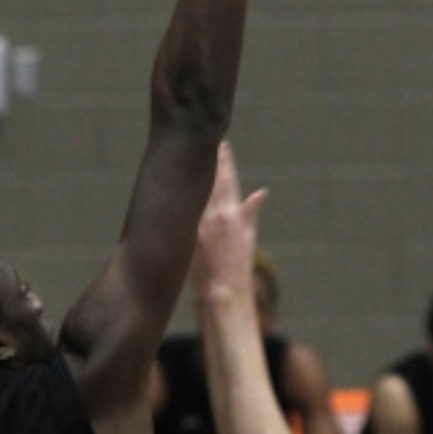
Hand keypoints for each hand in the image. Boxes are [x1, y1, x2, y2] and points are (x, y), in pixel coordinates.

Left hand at [192, 142, 267, 305]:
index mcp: (232, 214)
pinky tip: (171, 184)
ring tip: (183, 156)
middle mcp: (214, 216)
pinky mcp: (185, 235)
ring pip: (192, 193)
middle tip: (200, 140)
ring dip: (189, 175)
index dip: (225, 161)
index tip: (222, 144)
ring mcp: (197, 225)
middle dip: (206, 161)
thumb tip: (261, 192)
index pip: (228, 180)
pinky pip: (181, 211)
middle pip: (208, 181)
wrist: (221, 293)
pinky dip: (178, 197)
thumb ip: (251, 212)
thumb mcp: (248, 237)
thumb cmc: (237, 267)